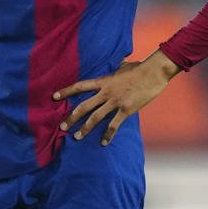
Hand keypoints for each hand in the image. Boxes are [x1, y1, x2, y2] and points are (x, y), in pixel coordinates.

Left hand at [54, 51, 177, 144]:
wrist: (154, 72)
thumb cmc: (140, 68)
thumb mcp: (122, 67)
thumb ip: (115, 70)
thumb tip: (116, 65)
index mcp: (103, 81)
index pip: (80, 86)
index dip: (66, 91)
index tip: (54, 97)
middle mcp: (106, 92)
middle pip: (83, 106)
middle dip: (71, 117)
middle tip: (62, 127)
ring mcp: (115, 101)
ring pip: (95, 117)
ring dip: (85, 128)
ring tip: (76, 137)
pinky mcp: (126, 110)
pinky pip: (114, 125)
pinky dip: (108, 135)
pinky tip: (103, 143)